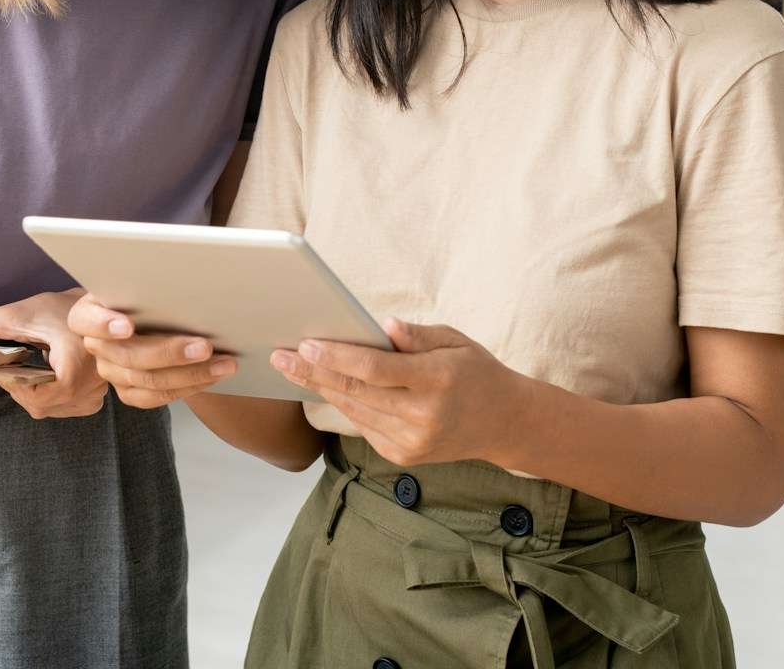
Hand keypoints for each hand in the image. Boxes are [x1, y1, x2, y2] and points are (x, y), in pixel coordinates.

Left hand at [0, 288, 107, 419]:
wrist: (99, 306)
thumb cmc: (59, 308)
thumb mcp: (14, 315)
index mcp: (75, 367)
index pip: (36, 398)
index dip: (17, 386)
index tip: (8, 369)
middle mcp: (91, 385)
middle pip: (42, 406)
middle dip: (23, 387)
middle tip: (23, 361)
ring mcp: (97, 394)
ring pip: (52, 410)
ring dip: (37, 392)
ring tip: (40, 364)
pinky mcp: (97, 396)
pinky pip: (66, 408)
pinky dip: (52, 395)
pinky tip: (51, 374)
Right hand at [68, 293, 238, 408]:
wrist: (146, 318)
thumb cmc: (145, 294)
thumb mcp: (140, 283)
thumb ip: (149, 285)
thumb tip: (183, 278)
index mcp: (88, 313)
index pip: (86, 320)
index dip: (104, 324)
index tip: (127, 326)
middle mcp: (96, 345)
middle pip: (129, 355)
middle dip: (170, 352)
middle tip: (206, 346)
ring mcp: (110, 371)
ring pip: (147, 380)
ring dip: (191, 373)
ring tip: (224, 363)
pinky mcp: (128, 391)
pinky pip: (156, 397)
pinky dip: (188, 386)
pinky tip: (212, 375)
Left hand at [272, 318, 524, 467]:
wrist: (504, 424)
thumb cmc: (476, 373)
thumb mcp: (455, 342)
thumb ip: (416, 336)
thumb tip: (381, 326)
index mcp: (436, 381)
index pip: (375, 369)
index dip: (337, 357)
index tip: (306, 344)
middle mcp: (422, 416)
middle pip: (355, 391)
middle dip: (312, 372)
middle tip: (279, 356)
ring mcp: (411, 442)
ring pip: (354, 411)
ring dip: (321, 388)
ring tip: (292, 367)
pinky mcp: (403, 457)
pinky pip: (364, 426)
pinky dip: (344, 405)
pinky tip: (324, 386)